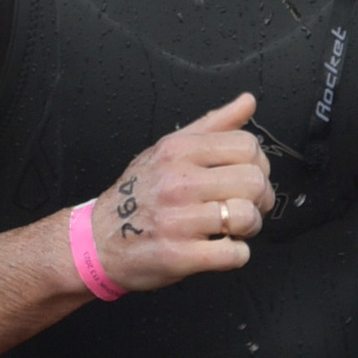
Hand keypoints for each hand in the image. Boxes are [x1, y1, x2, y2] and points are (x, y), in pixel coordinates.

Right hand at [79, 98, 271, 291]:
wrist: (97, 240)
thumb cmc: (137, 195)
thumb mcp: (168, 150)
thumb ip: (213, 125)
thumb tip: (247, 102)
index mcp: (178, 151)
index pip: (247, 146)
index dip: (259, 165)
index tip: (250, 178)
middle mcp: (177, 182)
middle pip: (253, 181)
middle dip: (260, 199)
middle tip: (246, 207)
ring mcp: (177, 220)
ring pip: (246, 218)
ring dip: (249, 228)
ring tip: (232, 229)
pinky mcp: (177, 255)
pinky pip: (233, 254)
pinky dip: (236, 255)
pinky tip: (221, 249)